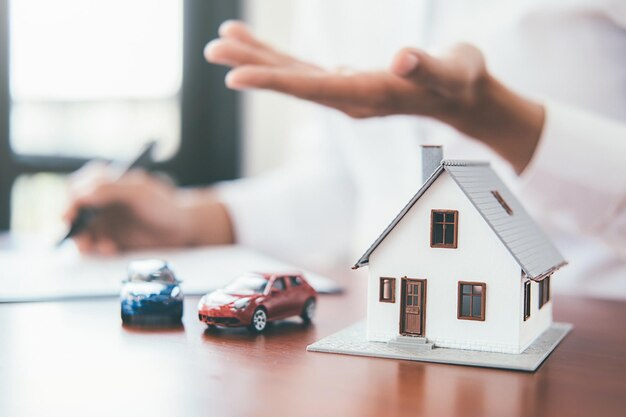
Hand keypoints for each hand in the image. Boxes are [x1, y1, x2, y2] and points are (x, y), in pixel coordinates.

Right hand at [63, 163, 233, 254]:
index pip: (77, 190)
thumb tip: (80, 194)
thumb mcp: (139, 192)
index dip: (70, 203)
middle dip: (74, 228)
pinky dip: (99, 249)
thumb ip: (109, 189)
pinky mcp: (112, 239)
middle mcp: (102, 202)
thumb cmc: (164, 204)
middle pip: (75, 214)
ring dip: (86, 241)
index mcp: (106, 183)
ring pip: (83, 232)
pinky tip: (111, 248)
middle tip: (82, 239)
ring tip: (102, 246)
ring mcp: (106, 222)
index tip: (68, 217)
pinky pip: (96, 246)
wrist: (184, 227)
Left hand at [205, 20, 544, 172]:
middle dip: (252, 68)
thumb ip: (429, 67)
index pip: (314, 89)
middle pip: (294, 83)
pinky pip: (304, 70)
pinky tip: (257, 46)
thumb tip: (403, 58)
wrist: (463, 96)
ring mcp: (344, 92)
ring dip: (257, 60)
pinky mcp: (345, 82)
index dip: (275, 82)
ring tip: (222, 41)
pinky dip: (278, 58)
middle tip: (211, 50)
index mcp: (369, 95)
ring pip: (294, 76)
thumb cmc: (461, 80)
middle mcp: (349, 98)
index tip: (235, 78)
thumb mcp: (455, 71)